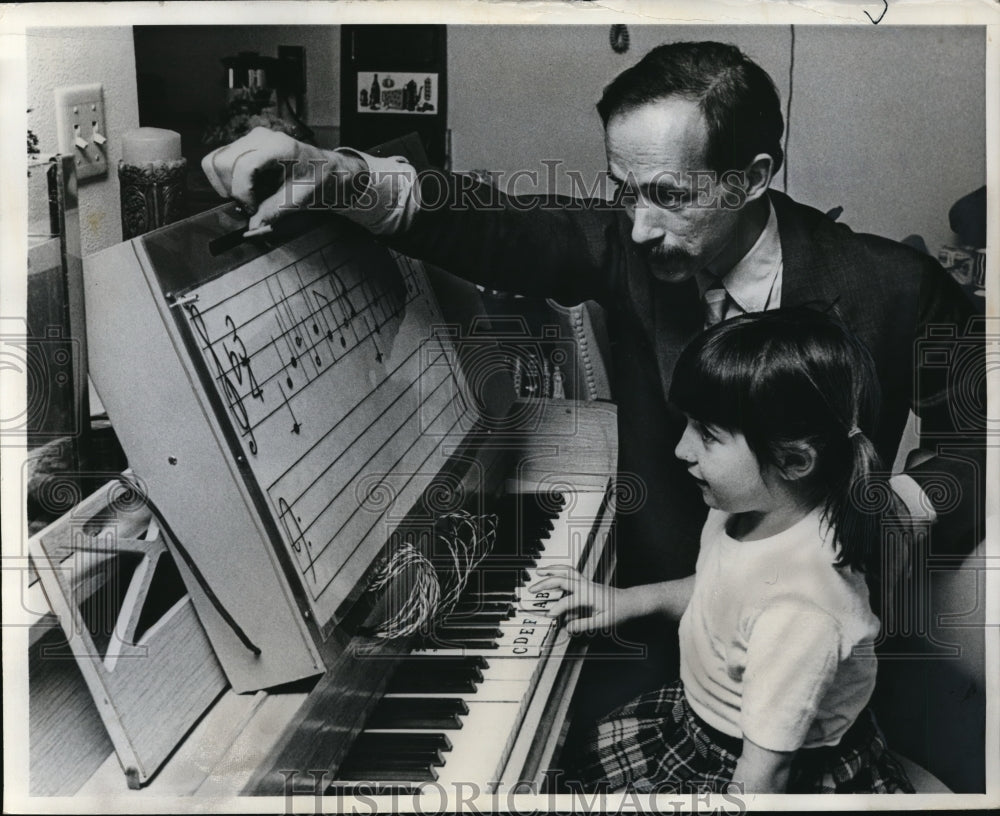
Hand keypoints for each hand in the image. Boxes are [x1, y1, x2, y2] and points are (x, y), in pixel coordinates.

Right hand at [201, 127, 365, 229]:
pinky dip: (228, 180)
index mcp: (277, 147)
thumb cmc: (319, 179)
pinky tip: (248, 189)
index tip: (251, 210)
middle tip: (250, 205)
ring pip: (216, 161)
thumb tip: (252, 228)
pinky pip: (221, 161)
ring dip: (227, 185)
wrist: (327, 169)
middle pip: (221, 161)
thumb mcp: (301, 199)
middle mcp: (259, 138)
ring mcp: (250, 139)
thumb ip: (274, 212)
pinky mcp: (244, 146)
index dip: (242, 194)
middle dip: (231, 189)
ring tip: (249, 197)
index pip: (243, 167)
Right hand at [528, 566, 640, 634]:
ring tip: (538, 571)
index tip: (548, 616)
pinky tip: (552, 573)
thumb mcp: (603, 622)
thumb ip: (584, 624)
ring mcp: (585, 582)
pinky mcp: (586, 582)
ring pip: (565, 570)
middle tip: (532, 589)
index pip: (566, 601)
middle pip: (561, 579)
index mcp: (587, 595)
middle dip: (545, 584)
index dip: (556, 609)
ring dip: (551, 570)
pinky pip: (570, 572)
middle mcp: (584, 585)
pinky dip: (559, 570)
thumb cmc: (619, 611)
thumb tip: (568, 627)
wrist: (630, 601)